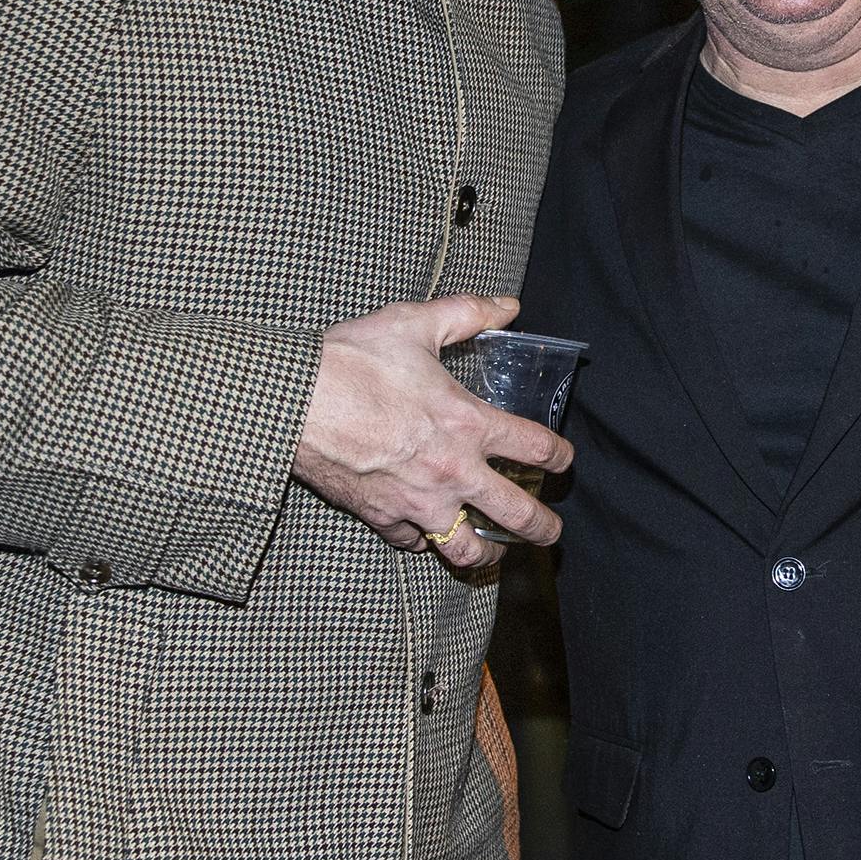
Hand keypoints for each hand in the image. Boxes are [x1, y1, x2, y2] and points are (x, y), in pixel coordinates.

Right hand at [293, 294, 570, 573]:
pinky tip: (426, 534)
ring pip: (467, 548)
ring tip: (497, 554)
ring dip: (488, 554)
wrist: (296, 403)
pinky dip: (423, 541)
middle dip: (542, 527)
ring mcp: (418, 502)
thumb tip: (507, 305)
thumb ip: (467, 314)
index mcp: (469, 424)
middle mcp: (453, 472)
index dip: (559, 457)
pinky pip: (413, 543)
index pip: (535, 448)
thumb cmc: (354, 362)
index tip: (564, 461)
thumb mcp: (415, 323)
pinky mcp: (382, 517)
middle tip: (552, 533)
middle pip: (517, 514)